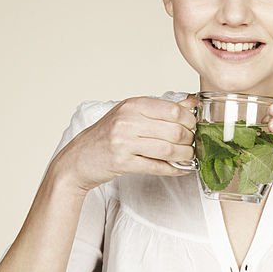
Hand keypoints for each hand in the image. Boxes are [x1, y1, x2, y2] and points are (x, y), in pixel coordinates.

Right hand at [55, 95, 197, 192]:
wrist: (79, 157)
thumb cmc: (108, 134)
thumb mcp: (132, 114)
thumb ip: (162, 108)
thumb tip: (192, 101)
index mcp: (132, 105)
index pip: (173, 109)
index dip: (189, 120)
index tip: (192, 126)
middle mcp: (127, 121)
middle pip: (174, 130)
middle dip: (189, 140)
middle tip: (191, 144)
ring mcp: (124, 142)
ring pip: (168, 150)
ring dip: (184, 156)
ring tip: (187, 157)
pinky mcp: (123, 163)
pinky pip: (156, 167)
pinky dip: (172, 169)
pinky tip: (178, 168)